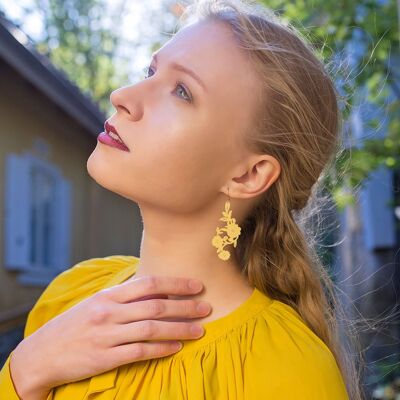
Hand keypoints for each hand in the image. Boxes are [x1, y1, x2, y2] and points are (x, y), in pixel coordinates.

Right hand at [10, 275, 211, 398]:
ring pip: (152, 329)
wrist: (41, 354)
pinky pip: (140, 352)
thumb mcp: (96, 304)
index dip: (175, 283)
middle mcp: (108, 312)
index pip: (148, 284)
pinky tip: (176, 347)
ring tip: (199, 330)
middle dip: (185, 306)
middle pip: (155, 306)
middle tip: (206, 308)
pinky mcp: (105, 358)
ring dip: (179, 329)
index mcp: (108, 296)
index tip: (196, 285)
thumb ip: (124, 298)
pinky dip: (161, 349)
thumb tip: (157, 292)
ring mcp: (106, 335)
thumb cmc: (74, 325)